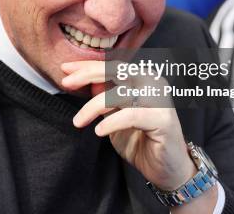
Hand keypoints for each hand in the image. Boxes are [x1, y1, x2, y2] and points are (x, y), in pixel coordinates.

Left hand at [61, 60, 196, 190]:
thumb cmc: (142, 140)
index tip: (65, 69)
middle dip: (87, 74)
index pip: (112, 65)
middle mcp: (154, 83)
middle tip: (66, 83)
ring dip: (93, 106)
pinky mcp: (163, 120)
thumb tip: (85, 80)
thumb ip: (104, 96)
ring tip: (78, 121)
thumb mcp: (115, 115)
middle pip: (116, 71)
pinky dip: (111, 122)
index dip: (87, 65)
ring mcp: (160, 100)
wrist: (168, 168)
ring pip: (120, 93)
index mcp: (143, 78)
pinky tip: (98, 131)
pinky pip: (132, 116)